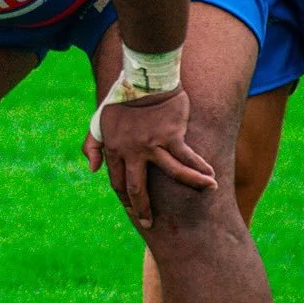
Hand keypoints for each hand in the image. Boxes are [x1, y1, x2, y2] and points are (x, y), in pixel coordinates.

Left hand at [84, 88, 215, 229]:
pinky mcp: (172, 135)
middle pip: (137, 187)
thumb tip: (92, 170)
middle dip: (143, 208)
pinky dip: (200, 167)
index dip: (124, 198)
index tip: (130, 210)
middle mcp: (133, 151)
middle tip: (148, 223)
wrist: (142, 79)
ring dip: (191, 185)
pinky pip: (187, 157)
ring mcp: (153, 144)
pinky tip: (211, 176)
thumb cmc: (121, 99)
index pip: (117, 182)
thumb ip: (92, 145)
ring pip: (173, 173)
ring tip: (205, 193)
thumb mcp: (99, 121)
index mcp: (114, 148)